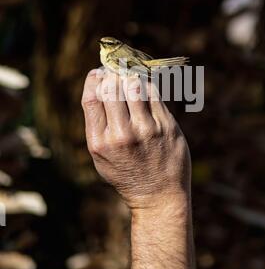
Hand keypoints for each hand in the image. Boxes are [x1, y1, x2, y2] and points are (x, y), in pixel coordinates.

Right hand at [81, 69, 190, 208]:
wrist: (158, 196)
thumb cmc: (127, 173)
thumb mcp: (101, 156)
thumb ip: (98, 124)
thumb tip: (99, 83)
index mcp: (100, 142)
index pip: (92, 97)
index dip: (95, 79)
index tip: (99, 72)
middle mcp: (122, 135)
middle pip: (112, 87)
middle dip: (113, 74)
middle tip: (117, 72)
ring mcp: (146, 130)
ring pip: (135, 84)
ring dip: (131, 76)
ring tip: (131, 78)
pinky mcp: (167, 126)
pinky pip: (154, 93)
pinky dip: (147, 85)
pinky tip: (145, 87)